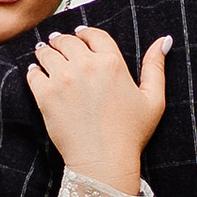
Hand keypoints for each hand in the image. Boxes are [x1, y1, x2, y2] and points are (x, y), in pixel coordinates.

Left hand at [26, 23, 172, 193]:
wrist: (104, 162)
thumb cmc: (130, 134)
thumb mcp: (153, 99)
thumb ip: (156, 67)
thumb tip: (164, 40)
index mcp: (112, 63)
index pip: (94, 35)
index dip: (85, 34)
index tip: (80, 36)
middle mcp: (86, 66)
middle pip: (67, 40)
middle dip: (63, 41)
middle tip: (59, 45)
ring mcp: (63, 79)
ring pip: (47, 53)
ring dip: (47, 53)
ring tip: (47, 57)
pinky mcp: (45, 95)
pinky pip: (33, 74)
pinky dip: (34, 72)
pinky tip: (38, 74)